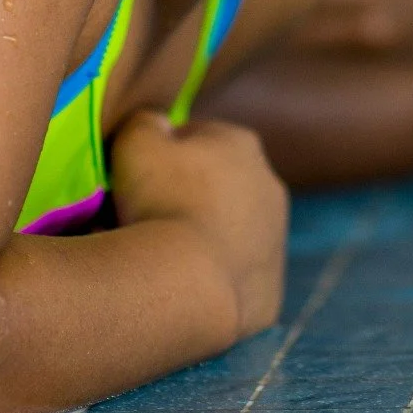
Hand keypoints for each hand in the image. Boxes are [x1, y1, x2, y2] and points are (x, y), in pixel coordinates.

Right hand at [110, 111, 287, 338]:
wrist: (189, 286)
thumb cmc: (161, 200)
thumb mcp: (136, 140)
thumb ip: (147, 122)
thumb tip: (158, 125)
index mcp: (242, 143)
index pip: (196, 137)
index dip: (162, 154)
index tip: (138, 177)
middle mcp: (269, 186)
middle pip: (216, 184)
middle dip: (187, 194)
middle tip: (147, 215)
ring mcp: (275, 241)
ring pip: (228, 230)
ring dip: (201, 236)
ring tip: (162, 255)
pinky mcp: (270, 290)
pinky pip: (232, 277)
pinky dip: (211, 278)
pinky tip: (183, 286)